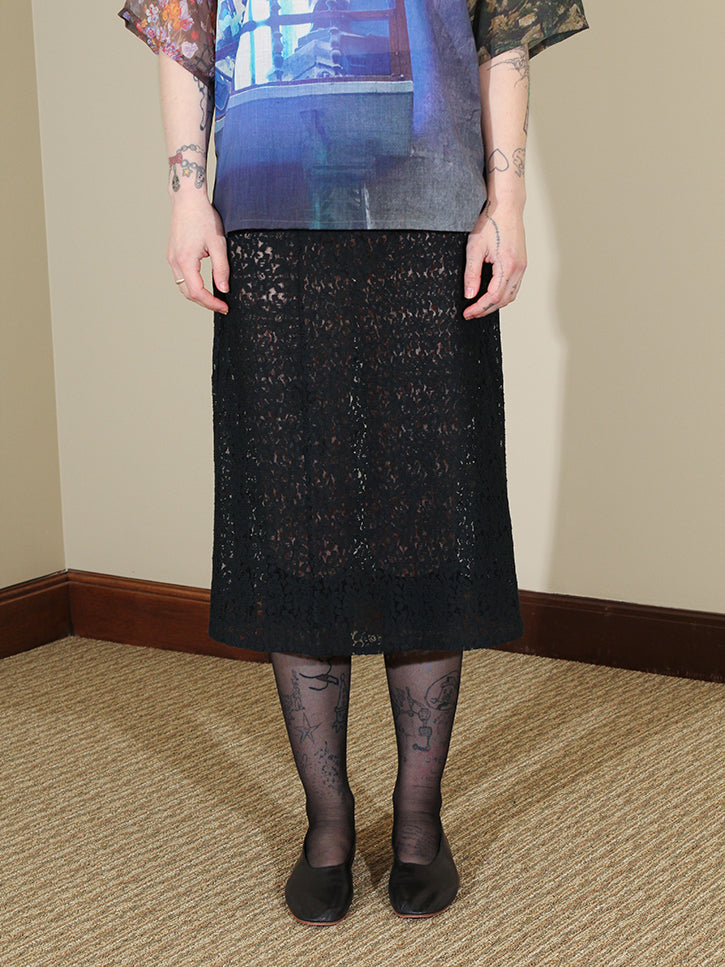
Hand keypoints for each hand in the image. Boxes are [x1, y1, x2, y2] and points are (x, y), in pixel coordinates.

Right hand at [167, 195, 228, 312]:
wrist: (187, 199)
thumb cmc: (203, 217)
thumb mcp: (218, 243)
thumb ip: (221, 268)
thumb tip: (224, 289)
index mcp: (185, 260)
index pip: (197, 292)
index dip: (211, 303)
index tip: (224, 307)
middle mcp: (175, 261)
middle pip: (187, 293)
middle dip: (204, 302)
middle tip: (221, 305)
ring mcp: (171, 258)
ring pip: (182, 286)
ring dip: (197, 295)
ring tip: (214, 298)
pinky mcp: (172, 253)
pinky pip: (180, 276)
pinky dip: (191, 284)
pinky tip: (204, 284)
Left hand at [463, 201, 526, 318]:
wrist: (506, 205)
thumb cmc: (491, 221)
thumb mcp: (474, 247)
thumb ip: (471, 274)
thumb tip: (469, 295)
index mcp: (508, 265)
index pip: (494, 297)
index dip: (479, 308)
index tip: (467, 313)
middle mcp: (519, 268)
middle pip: (504, 300)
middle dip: (486, 309)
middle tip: (470, 313)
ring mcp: (522, 265)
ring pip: (511, 295)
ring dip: (495, 304)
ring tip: (478, 306)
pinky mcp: (521, 263)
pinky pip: (514, 286)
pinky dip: (502, 294)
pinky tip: (490, 294)